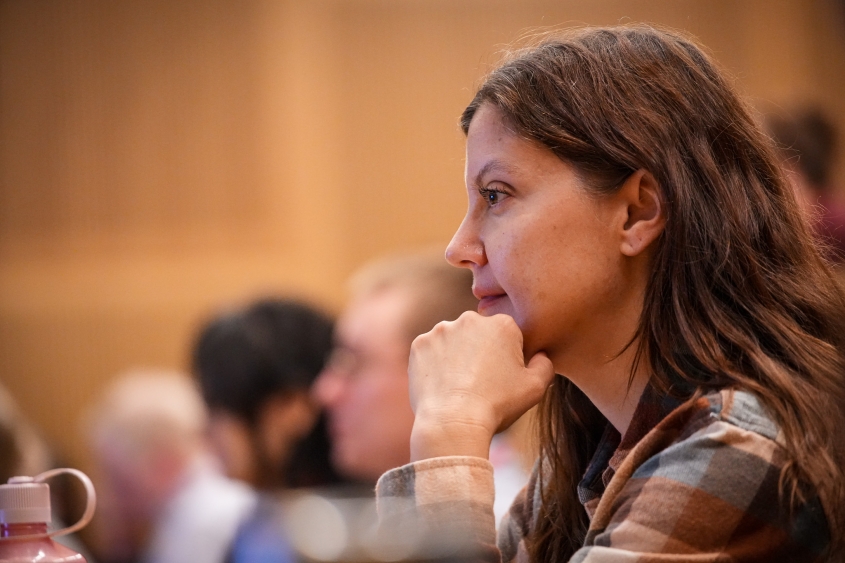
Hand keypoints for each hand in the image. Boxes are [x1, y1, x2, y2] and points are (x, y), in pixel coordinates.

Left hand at [408, 311, 554, 460]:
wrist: (453, 422)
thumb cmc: (497, 405)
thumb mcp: (536, 388)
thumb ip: (545, 364)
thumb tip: (540, 355)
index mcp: (502, 324)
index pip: (508, 337)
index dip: (507, 360)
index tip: (501, 379)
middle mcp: (470, 319)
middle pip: (479, 336)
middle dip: (481, 353)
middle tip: (480, 383)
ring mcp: (441, 330)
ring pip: (453, 342)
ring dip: (456, 357)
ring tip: (459, 386)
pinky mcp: (420, 344)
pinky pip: (431, 351)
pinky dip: (435, 365)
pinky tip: (442, 384)